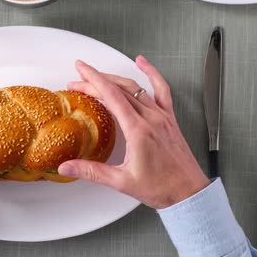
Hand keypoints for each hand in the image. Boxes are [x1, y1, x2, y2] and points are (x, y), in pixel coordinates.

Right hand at [58, 56, 208, 208]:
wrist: (189, 193)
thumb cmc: (162, 188)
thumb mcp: (121, 181)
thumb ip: (91, 171)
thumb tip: (68, 167)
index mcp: (138, 131)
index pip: (111, 96)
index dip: (93, 80)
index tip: (81, 69)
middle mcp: (151, 119)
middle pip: (119, 89)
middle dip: (96, 80)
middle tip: (78, 79)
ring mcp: (162, 116)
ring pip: (136, 87)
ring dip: (115, 78)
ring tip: (99, 75)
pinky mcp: (169, 118)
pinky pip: (161, 89)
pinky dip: (152, 73)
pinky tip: (143, 63)